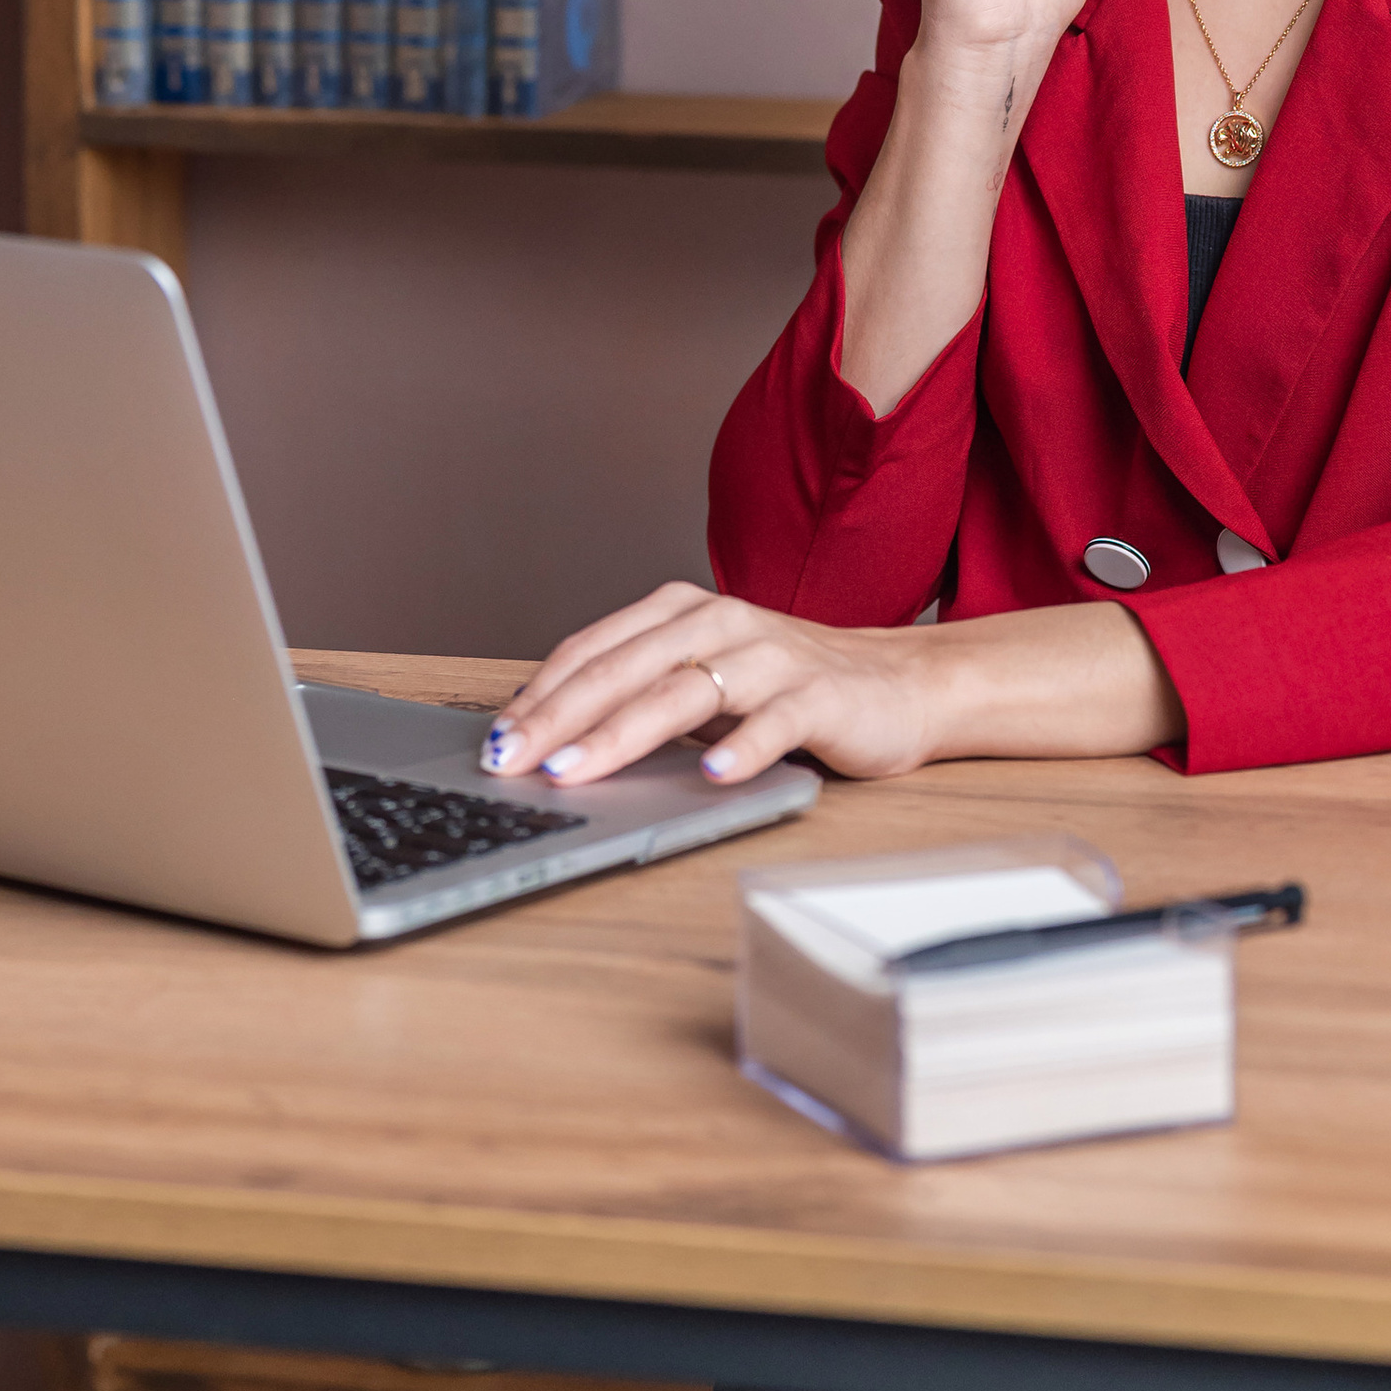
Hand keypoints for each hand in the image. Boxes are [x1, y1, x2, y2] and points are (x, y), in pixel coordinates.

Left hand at [479, 582, 1186, 789]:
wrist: (899, 686)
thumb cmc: (784, 688)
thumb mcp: (700, 682)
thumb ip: (636, 695)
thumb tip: (542, 739)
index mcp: (680, 612)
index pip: (591, 651)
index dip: (537, 696)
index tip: (490, 742)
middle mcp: (720, 621)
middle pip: (623, 669)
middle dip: (557, 718)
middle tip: (509, 761)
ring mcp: (771, 655)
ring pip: (684, 692)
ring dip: (624, 733)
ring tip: (576, 770)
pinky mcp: (819, 695)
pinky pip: (774, 722)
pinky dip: (742, 748)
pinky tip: (712, 777)